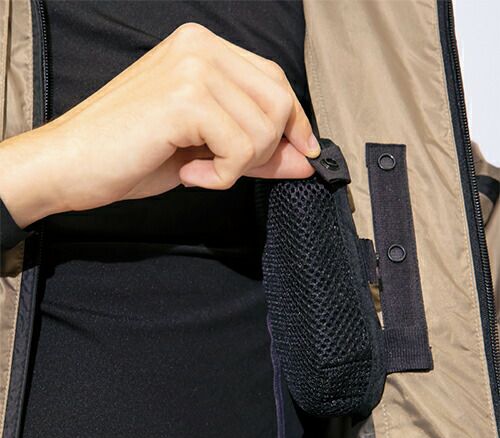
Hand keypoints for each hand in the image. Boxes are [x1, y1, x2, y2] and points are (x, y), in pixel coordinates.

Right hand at [0, 23, 318, 228]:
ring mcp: (192, 68)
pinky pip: (239, 147)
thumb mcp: (205, 149)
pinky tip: (190, 174)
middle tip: (228, 166)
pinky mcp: (185, 98)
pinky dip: (222, 175)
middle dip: (267, 147)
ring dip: (240, 164)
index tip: (303, 151)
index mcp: (203, 49)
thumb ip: (257, 149)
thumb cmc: (131, 153)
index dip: (295, 120)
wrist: (71, 164)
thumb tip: (307, 160)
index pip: (275, 80)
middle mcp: (200, 47)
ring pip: (264, 126)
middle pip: (279, 100)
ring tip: (202, 170)